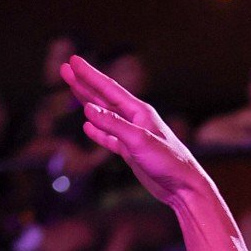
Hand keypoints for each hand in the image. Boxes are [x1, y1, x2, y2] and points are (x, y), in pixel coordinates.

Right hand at [61, 55, 206, 207]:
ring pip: (105, 116)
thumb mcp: (139, 141)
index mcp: (139, 111)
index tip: (72, 61)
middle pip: (104, 98)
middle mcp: (136, 120)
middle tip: (64, 69)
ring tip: (73, 90)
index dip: (89, 75)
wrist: (185, 189)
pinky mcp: (133, 153)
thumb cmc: (169, 162)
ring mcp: (133, 136)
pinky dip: (98, 133)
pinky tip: (87, 127)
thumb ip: (114, 124)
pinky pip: (110, 139)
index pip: (109, 88)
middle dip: (84, 83)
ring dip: (88, 103)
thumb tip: (87, 109)